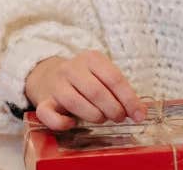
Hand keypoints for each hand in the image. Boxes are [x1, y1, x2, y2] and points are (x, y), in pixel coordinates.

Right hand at [24, 50, 145, 129]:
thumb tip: (140, 111)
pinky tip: (72, 123)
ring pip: (75, 102)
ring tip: (102, 119)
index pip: (114, 79)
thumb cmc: (83, 78)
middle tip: (119, 118)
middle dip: (113, 109)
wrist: (46, 75)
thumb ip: (118, 89)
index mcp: (91, 59)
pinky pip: (49, 115)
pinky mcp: (42, 101)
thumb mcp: (101, 74)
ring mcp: (56, 85)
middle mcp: (72, 69)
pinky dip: (62, 123)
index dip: (129, 99)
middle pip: (96, 91)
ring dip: (94, 116)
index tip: (139, 115)